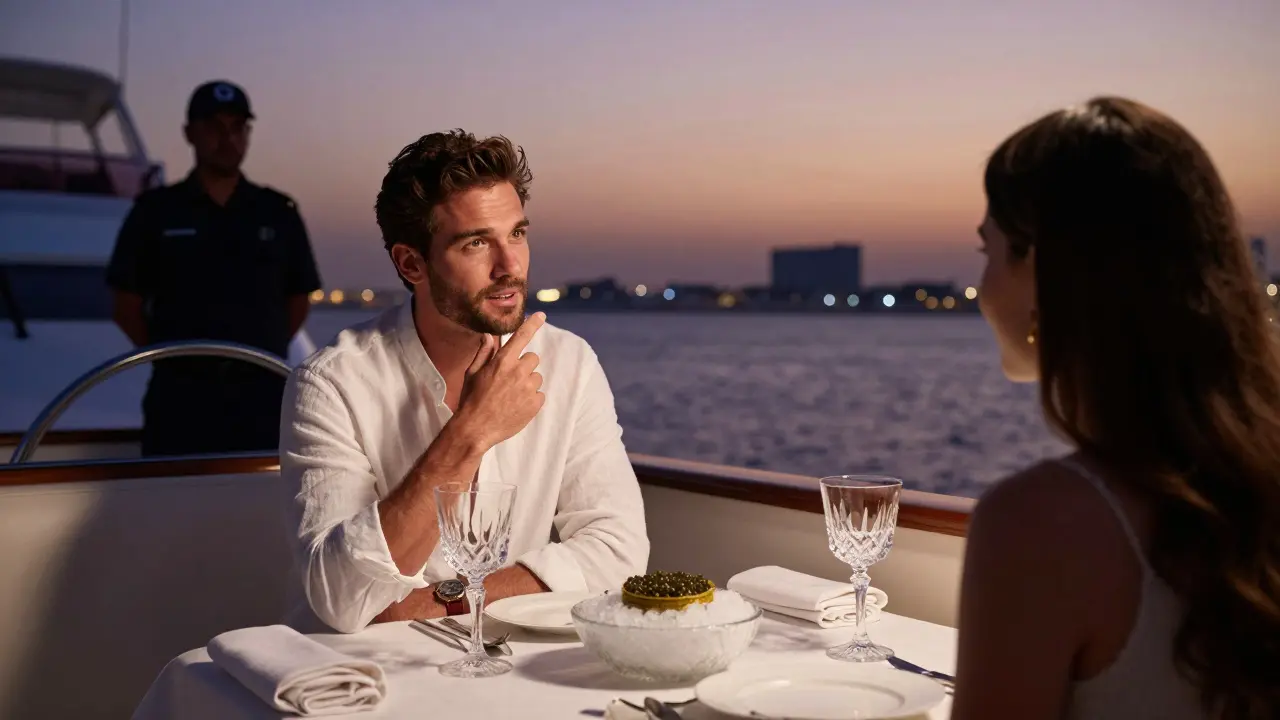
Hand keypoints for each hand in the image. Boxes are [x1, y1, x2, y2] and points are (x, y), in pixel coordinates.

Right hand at [454, 312, 545, 448]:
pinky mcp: (535, 404)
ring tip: (511, 396)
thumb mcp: (472, 373)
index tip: (541, 316)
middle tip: (509, 379)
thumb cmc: (471, 399)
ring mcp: (528, 389)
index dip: (533, 324)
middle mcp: (518, 372)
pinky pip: (540, 394)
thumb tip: (490, 336)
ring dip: (528, 383)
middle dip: (524, 366)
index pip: (521, 337)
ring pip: (537, 377)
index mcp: (502, 362)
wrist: (475, 429)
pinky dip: (531, 399)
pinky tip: (516, 406)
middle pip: (533, 358)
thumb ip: (484, 353)